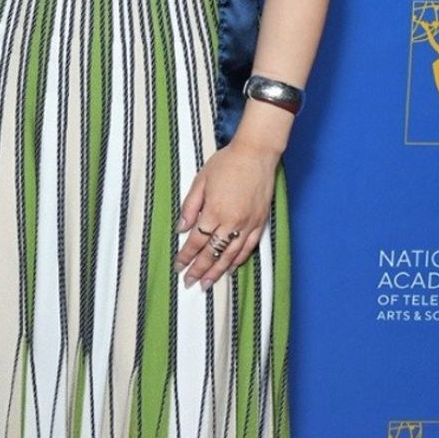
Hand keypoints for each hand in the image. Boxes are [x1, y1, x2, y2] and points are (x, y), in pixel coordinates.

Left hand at [175, 139, 278, 288]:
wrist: (257, 154)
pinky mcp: (260, 222)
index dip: (186, 256)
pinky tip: (230, 268)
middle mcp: (232, 222)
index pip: (196, 241)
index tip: (178, 266)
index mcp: (214, 211)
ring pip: (230, 255)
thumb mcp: (201, 181)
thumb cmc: (227, 163)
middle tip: (189, 283)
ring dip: (218, 271)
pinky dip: (238, 260)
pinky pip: (248, 247)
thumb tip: (181, 229)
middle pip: (212, 253)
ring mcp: (248, 224)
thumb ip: (190, 207)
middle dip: (199, 269)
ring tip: (207, 283)